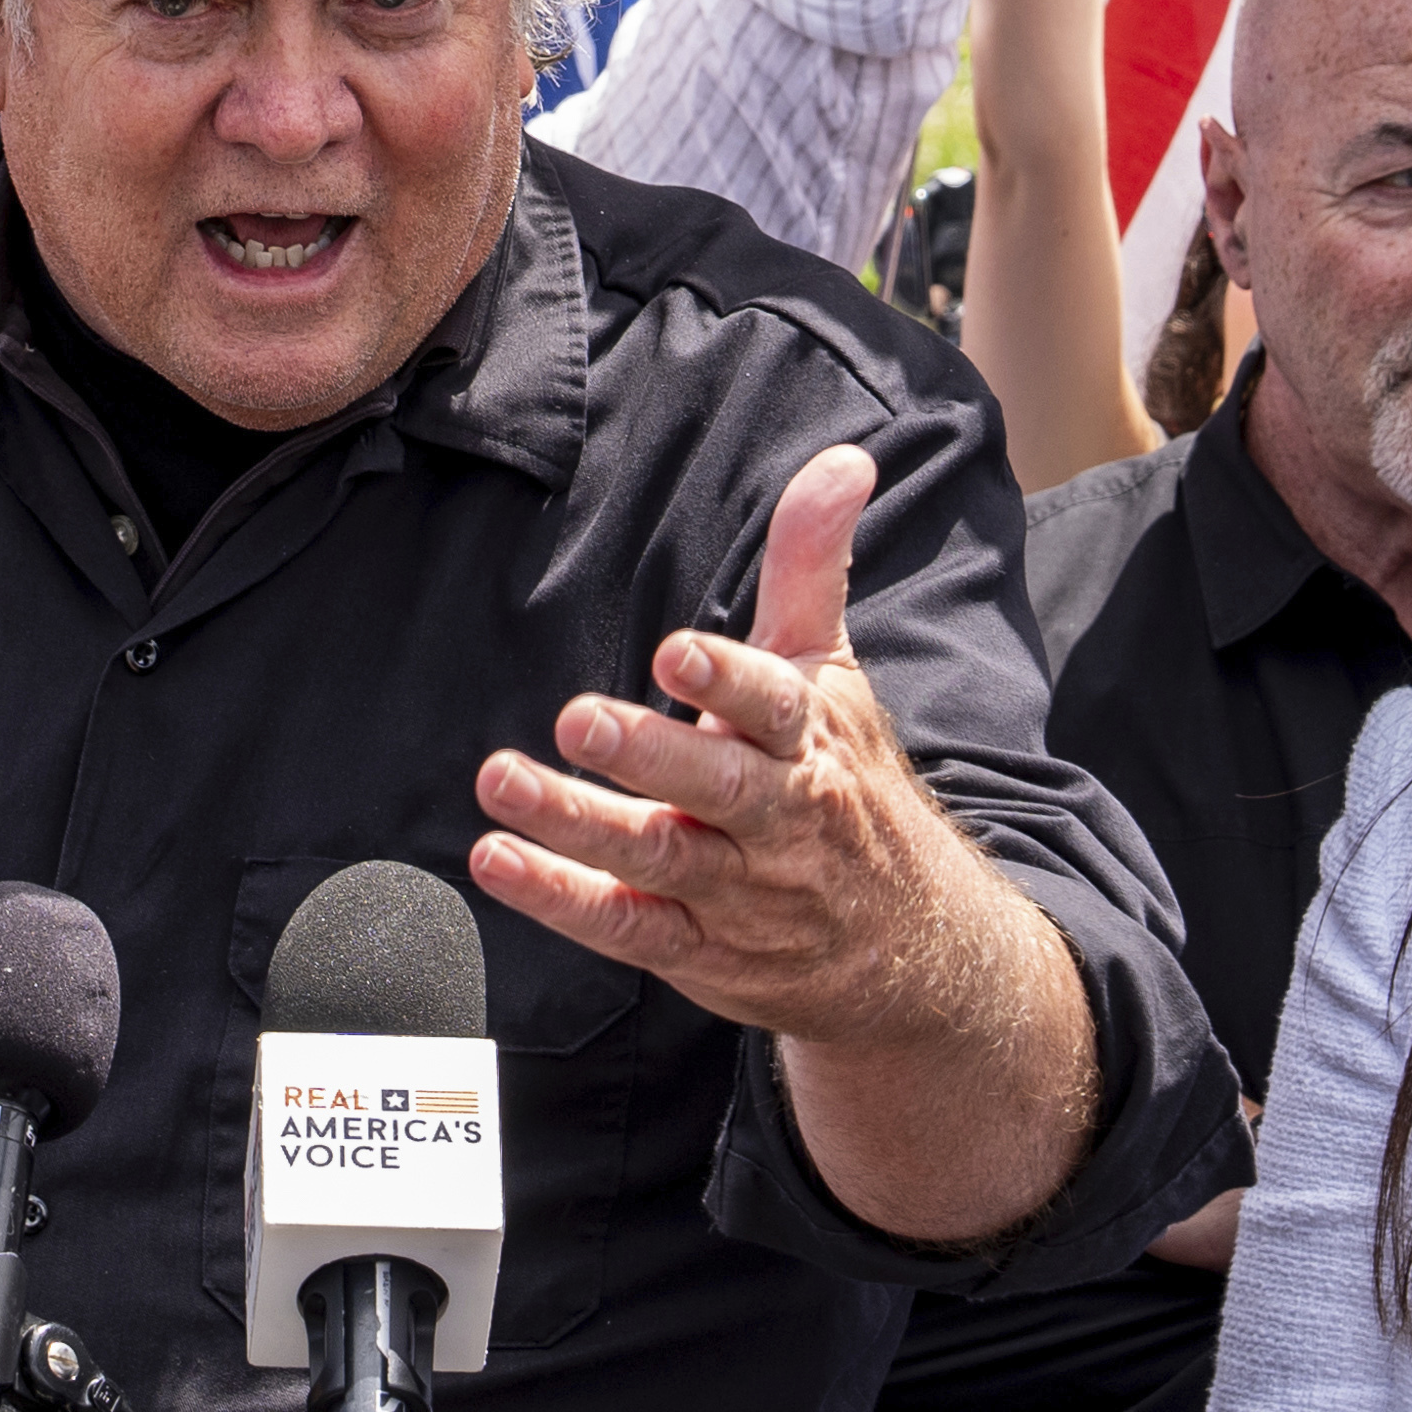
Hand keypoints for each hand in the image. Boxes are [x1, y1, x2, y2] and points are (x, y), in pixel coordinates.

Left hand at [471, 447, 1031, 1055]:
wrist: (912, 952)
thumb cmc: (851, 786)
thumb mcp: (835, 673)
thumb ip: (811, 565)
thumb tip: (844, 459)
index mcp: (812, 742)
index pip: (775, 705)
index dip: (728, 678)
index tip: (675, 651)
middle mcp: (780, 819)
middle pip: (716, 786)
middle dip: (648, 755)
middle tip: (577, 717)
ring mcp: (739, 892)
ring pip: (659, 859)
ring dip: (577, 825)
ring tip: (502, 783)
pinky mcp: (699, 950)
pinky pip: (627, 928)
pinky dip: (561, 901)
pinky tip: (499, 861)